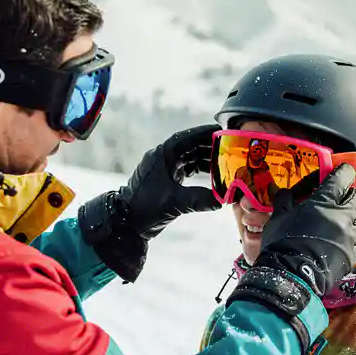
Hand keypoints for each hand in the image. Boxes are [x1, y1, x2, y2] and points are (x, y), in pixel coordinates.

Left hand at [78, 124, 220, 281]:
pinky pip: (185, 170)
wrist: (126, 224)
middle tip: (229, 148)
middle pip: (190, 146)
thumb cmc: (145, 209)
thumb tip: (222, 200)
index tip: (222, 131)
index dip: (205, 133)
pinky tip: (212, 176)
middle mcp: (162, 158)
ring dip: (205, 160)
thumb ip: (200, 199)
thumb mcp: (175, 203)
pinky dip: (199, 171)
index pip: (187, 137)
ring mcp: (163, 169)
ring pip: (189, 158)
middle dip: (209, 147)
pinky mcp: (165, 180)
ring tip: (225, 163)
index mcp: (162, 155)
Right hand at [226, 165, 355, 349]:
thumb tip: (284, 191)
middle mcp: (344, 215)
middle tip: (333, 199)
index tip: (338, 172)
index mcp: (326, 200)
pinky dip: (347, 235)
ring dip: (349, 215)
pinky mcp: (352, 253)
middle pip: (355, 196)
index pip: (343, 176)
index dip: (342, 172)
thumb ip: (284, 200)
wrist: (292, 276)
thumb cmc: (283, 242)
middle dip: (346, 194)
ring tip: (336, 220)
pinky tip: (335, 240)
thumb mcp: (278, 217)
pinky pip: (355, 239)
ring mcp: (351, 235)